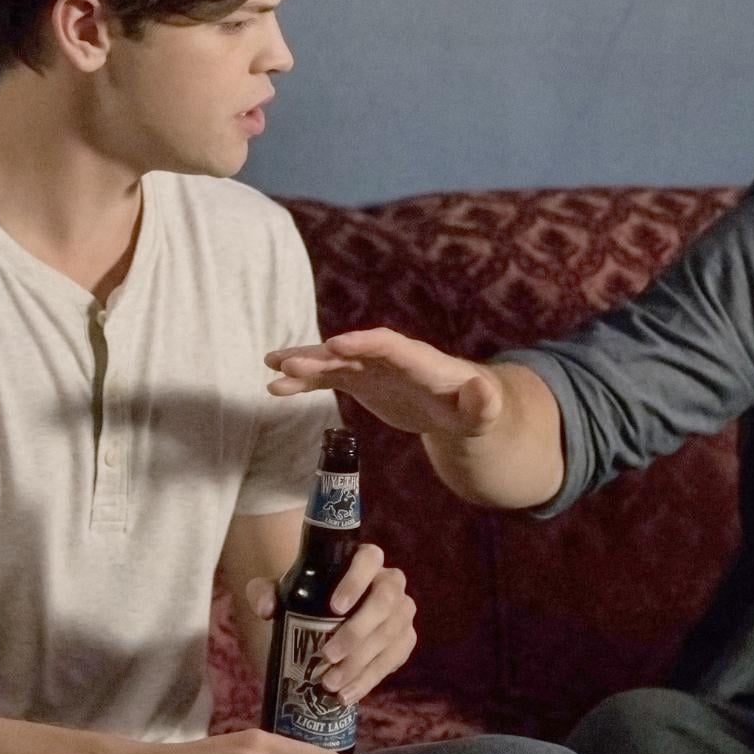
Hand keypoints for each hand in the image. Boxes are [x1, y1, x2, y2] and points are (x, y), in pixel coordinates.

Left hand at [245, 543, 416, 704]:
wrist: (325, 619)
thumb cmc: (305, 596)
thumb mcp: (281, 590)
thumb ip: (264, 591)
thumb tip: (266, 608)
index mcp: (364, 560)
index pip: (369, 558)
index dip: (356, 581)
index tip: (334, 607)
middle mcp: (390, 582)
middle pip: (386, 600)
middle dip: (358, 631)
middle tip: (327, 655)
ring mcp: (402, 612)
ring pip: (392, 634)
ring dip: (361, 663)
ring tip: (331, 683)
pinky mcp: (405, 640)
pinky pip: (395, 659)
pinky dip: (370, 679)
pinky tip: (347, 694)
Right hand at [265, 328, 500, 438]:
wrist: (457, 407)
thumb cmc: (473, 408)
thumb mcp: (483, 410)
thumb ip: (482, 402)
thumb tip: (480, 390)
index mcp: (418, 360)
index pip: (388, 345)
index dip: (362, 343)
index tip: (335, 346)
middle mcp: (389, 357)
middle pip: (352, 352)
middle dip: (321, 355)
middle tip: (288, 361)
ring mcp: (371, 367)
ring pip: (332, 363)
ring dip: (302, 365)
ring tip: (270, 368)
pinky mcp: (360, 381)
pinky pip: (327, 379)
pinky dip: (303, 381)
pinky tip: (276, 387)